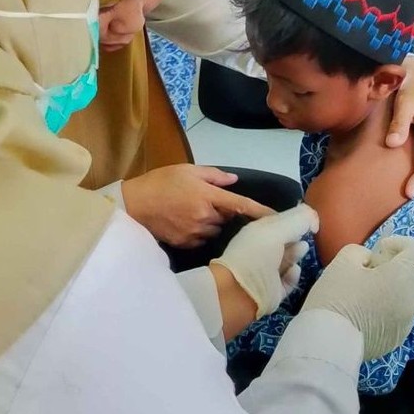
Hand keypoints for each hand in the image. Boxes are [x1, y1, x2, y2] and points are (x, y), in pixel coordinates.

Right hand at [121, 164, 273, 247]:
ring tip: (193, 212)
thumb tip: (233, 181)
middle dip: (224, 213)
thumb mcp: (187, 170)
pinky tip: (185, 222)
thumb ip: (214, 175)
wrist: (134, 204)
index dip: (262, 212)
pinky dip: (199, 232)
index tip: (278, 218)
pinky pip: (201, 239)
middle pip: (228, 220)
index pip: (242, 206)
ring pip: (215, 230)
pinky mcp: (186, 244)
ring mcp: (196, 233)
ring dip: (212, 223)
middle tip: (208, 202)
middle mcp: (206, 217)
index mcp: (209, 196)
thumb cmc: (160, 183)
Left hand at [211, 203, 318, 318]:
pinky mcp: (273, 291)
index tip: (310, 220)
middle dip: (297, 236)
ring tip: (303, 249)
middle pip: (285, 241)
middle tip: (309, 234)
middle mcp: (262, 251)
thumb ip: (297, 221)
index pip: (279, 222)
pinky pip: (288, 281)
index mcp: (258, 233)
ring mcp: (267, 272)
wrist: (241, 292)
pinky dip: (293, 275)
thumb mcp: (275, 230)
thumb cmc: (255, 255)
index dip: (295, 219)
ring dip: (296, 253)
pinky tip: (294, 270)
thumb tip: (312, 218)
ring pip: (288, 260)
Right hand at [302, 236, 413, 360]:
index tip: (379, 248)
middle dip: (398, 265)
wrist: (328, 342)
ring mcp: (407, 323)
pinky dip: (389, 307)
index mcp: (404, 277)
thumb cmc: (336, 296)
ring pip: (409, 296)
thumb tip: (369, 261)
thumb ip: (361, 252)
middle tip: (371, 268)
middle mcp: (413, 301)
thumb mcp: (343, 261)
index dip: (402, 243)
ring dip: (394, 287)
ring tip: (366, 291)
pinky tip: (365, 312)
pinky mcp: (397, 339)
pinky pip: (400, 315)